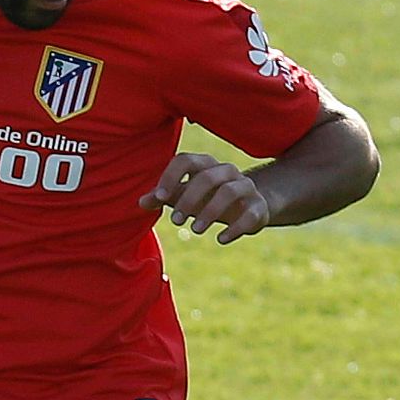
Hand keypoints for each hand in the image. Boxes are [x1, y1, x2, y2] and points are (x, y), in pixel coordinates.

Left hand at [138, 152, 269, 244]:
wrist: (248, 207)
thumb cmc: (208, 198)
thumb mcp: (184, 196)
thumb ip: (164, 197)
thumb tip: (140, 202)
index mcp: (205, 164)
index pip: (186, 160)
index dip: (171, 177)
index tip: (159, 198)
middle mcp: (227, 171)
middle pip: (207, 177)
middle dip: (189, 199)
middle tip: (176, 221)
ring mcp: (246, 187)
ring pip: (229, 191)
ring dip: (210, 212)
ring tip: (194, 230)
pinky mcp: (258, 206)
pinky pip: (249, 214)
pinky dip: (235, 228)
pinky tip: (221, 239)